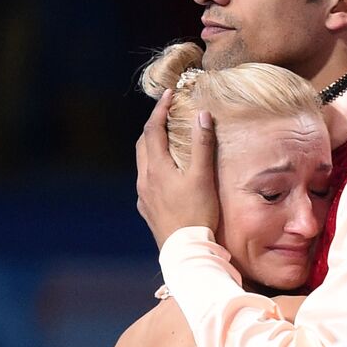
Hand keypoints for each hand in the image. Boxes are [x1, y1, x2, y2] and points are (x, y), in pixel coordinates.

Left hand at [136, 90, 219, 248]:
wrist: (186, 250)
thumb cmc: (197, 214)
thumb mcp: (203, 177)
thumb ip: (202, 145)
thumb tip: (202, 115)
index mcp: (156, 167)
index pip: (153, 129)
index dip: (160, 109)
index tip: (169, 95)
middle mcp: (144, 179)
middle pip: (143, 144)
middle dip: (153, 126)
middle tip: (166, 115)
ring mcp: (144, 196)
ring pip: (143, 163)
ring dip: (151, 147)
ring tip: (166, 141)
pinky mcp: (147, 210)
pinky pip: (146, 181)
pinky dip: (153, 168)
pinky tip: (165, 175)